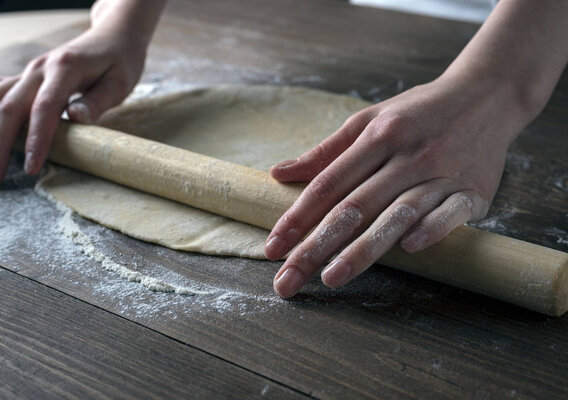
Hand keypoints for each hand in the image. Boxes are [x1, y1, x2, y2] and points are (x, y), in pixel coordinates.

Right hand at [0, 0, 159, 187]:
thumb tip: (76, 118)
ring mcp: (28, 70)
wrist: (113, 36)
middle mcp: (39, 68)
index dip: (36, 139)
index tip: (30, 168)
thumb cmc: (120, 63)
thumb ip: (97, 101)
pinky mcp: (24, 75)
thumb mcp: (120, 82)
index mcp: (65, 69)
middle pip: (9, 107)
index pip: (45, 107)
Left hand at [265, 73, 528, 297]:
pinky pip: (451, 214)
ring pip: (396, 215)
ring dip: (363, 249)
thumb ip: (326, 151)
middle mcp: (407, 155)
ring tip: (331, 278)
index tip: (273, 248)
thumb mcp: (369, 119)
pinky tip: (408, 250)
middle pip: (354, 206)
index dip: (297, 216)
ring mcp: (442, 174)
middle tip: (287, 280)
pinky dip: (432, 230)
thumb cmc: (418, 112)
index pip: (328, 183)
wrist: (487, 95)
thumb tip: (277, 174)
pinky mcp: (474, 190)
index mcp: (378, 136)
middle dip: (316, 246)